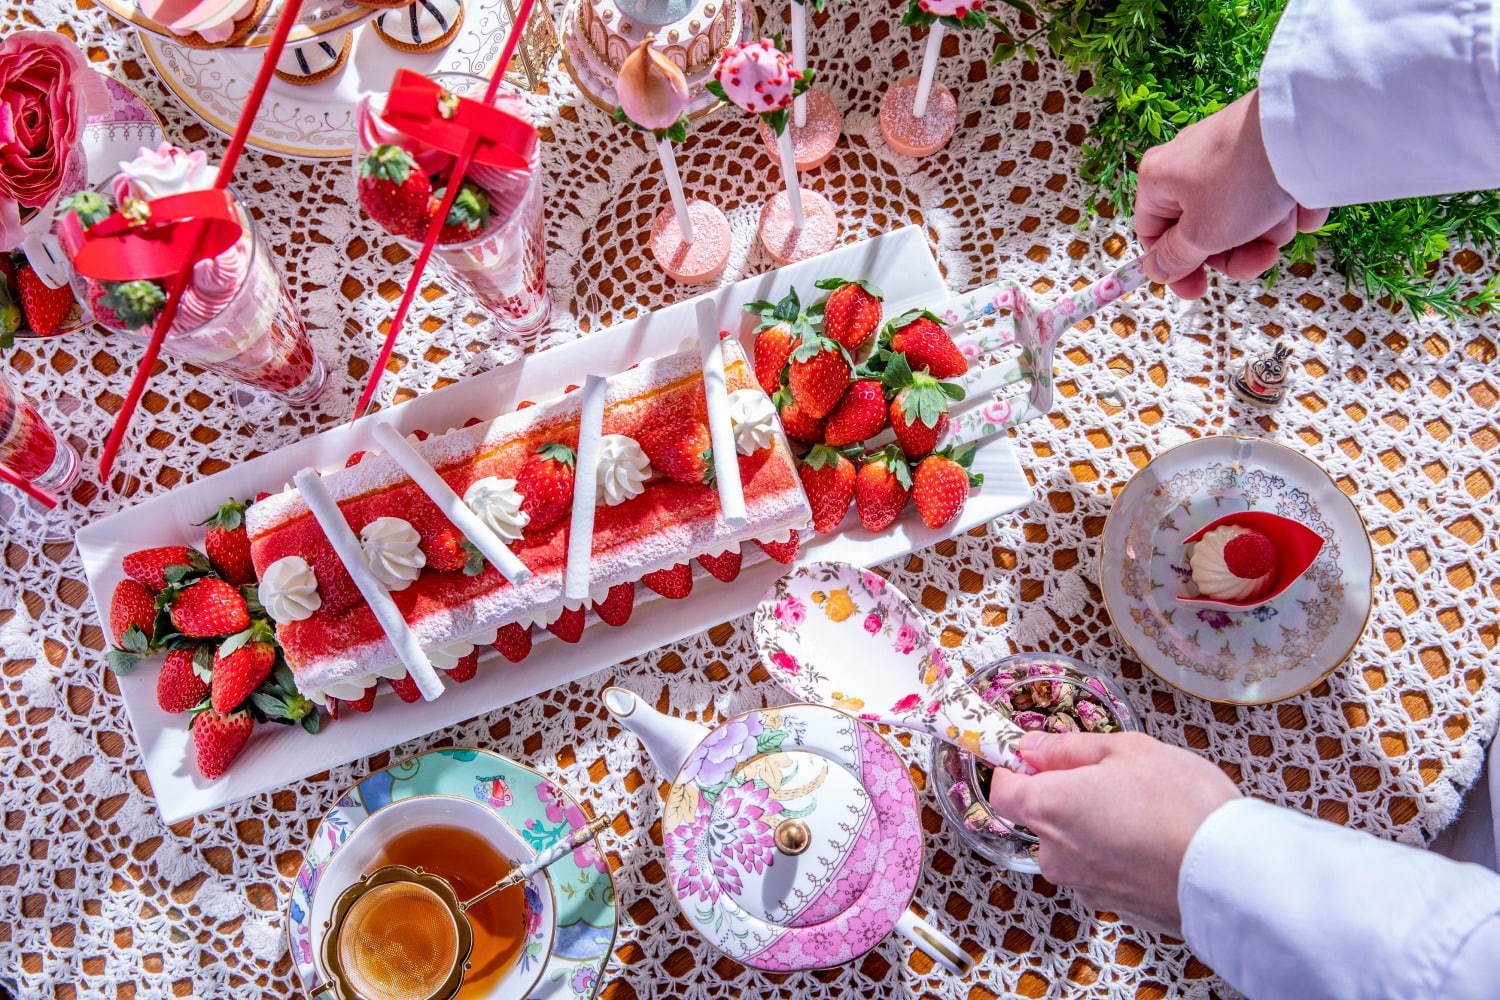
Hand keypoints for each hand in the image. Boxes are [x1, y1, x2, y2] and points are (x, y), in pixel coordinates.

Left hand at [986, 730, 1240, 933]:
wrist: (1232, 874)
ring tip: (1144, 812)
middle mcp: (1056, 853)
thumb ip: (1069, 748)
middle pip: (1040, 818)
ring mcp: (1084, 885)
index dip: (1017, 770)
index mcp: (1049, 808)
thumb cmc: (1183, 806)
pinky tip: (1153, 841)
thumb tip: (1033, 748)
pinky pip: (1102, 871)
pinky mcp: (1113, 907)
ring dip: (1095, 827)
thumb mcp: (1127, 751)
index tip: (1038, 757)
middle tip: (1113, 779)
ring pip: (1073, 846)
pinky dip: (1118, 856)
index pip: (1002, 790)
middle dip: (1067, 796)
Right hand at [1134, 89, 1328, 297]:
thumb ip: (1176, 258)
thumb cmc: (1241, 179)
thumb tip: (1156, 270)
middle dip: (1235, 252)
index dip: (1175, 268)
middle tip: (1260, 259)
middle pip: (1203, 231)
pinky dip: (1288, 206)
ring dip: (1266, 230)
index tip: (1200, 289)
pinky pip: (1271, 195)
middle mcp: (1189, 163)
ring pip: (1242, 217)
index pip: (1153, 234)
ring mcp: (1230, 156)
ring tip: (1284, 216)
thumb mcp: (1202, 234)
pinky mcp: (1265, 152)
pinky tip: (1302, 200)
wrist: (1302, 128)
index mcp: (1159, 179)